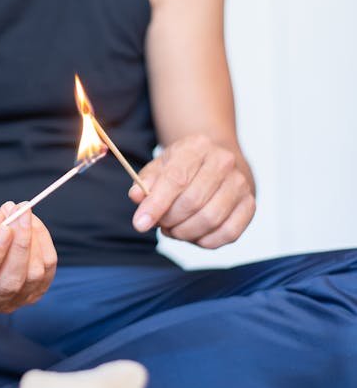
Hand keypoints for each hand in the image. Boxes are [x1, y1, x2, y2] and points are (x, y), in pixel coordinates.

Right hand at [0, 198, 57, 320]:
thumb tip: (0, 221)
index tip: (3, 228)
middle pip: (9, 284)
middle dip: (19, 244)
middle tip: (19, 209)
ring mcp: (5, 304)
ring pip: (32, 278)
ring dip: (32, 239)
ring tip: (18, 211)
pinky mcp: (28, 294)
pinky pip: (46, 271)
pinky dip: (43, 243)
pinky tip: (30, 223)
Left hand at [128, 134, 255, 248]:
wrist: (218, 164)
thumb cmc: (185, 167)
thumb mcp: (161, 166)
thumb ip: (146, 181)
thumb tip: (137, 197)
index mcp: (197, 146)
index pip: (176, 179)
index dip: (156, 205)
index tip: (140, 224)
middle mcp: (223, 162)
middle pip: (193, 202)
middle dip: (170, 220)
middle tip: (161, 224)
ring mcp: (240, 184)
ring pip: (210, 220)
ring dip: (185, 232)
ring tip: (174, 228)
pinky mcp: (250, 205)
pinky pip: (228, 233)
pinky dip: (206, 241)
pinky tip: (194, 234)